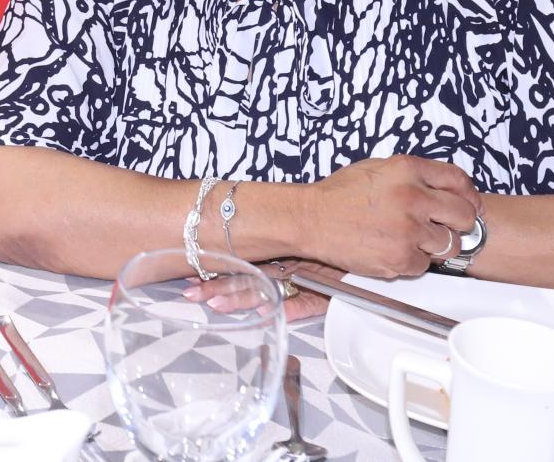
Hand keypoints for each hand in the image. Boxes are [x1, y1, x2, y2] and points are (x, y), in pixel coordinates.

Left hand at [182, 262, 330, 325]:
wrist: (364, 239)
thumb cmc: (331, 249)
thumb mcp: (298, 248)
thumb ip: (272, 254)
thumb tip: (241, 263)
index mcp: (279, 254)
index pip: (242, 262)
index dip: (217, 270)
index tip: (190, 275)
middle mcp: (287, 264)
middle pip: (249, 277)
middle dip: (219, 286)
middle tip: (191, 293)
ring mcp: (304, 278)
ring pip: (269, 289)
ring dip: (243, 298)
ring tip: (217, 304)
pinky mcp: (325, 294)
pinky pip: (306, 303)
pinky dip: (288, 309)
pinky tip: (265, 314)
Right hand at [305, 155, 479, 278]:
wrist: (310, 219)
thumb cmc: (339, 195)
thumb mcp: (377, 168)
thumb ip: (413, 175)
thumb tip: (445, 188)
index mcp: (407, 169)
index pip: (459, 180)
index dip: (469, 196)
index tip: (470, 205)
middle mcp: (412, 196)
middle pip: (464, 215)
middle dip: (458, 224)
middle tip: (444, 228)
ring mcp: (408, 229)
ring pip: (448, 245)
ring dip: (434, 246)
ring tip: (410, 240)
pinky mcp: (400, 257)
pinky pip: (424, 266)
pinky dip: (411, 262)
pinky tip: (392, 250)